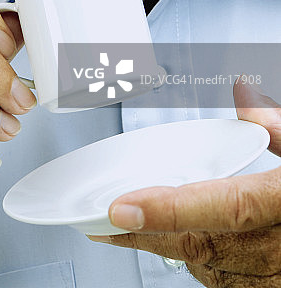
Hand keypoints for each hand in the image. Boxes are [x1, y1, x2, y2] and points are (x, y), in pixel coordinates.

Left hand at [88, 81, 280, 285]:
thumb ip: (280, 124)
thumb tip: (245, 99)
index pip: (227, 208)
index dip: (169, 211)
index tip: (120, 210)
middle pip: (209, 246)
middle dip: (150, 236)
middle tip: (105, 222)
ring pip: (216, 272)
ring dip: (174, 252)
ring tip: (135, 232)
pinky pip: (236, 286)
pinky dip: (208, 266)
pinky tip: (187, 249)